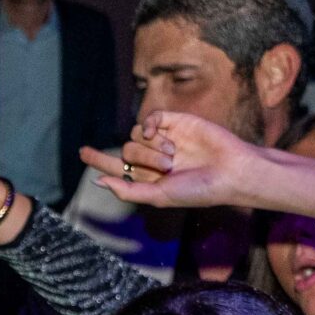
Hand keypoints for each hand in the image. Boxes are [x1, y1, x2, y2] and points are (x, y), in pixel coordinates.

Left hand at [82, 111, 265, 209]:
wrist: (231, 171)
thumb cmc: (198, 190)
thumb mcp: (158, 197)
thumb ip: (127, 190)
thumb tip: (98, 182)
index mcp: (148, 178)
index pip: (116, 167)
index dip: (99, 160)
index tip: (82, 152)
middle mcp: (154, 158)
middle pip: (127, 151)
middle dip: (141, 158)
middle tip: (167, 166)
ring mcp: (166, 139)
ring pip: (137, 135)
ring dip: (150, 146)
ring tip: (173, 156)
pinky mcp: (177, 122)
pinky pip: (152, 118)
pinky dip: (150, 124)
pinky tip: (158, 133)